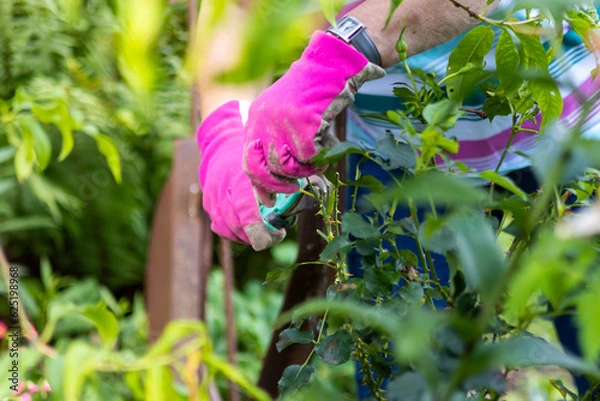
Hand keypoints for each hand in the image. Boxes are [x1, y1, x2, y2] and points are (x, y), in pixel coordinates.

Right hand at [197, 100, 284, 250]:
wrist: (221, 141)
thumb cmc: (252, 152)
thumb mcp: (267, 162)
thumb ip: (280, 180)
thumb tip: (310, 191)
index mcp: (239, 178)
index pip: (245, 212)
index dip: (259, 230)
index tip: (278, 234)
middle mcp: (222, 189)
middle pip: (235, 225)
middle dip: (257, 237)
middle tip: (275, 236)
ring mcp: (211, 196)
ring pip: (225, 228)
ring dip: (245, 238)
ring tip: (262, 236)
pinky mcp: (208, 201)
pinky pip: (217, 225)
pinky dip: (232, 234)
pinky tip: (247, 233)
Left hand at [243, 31, 384, 205]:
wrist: (330, 66)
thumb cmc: (311, 93)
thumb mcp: (283, 115)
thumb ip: (276, 141)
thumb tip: (278, 177)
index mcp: (255, 119)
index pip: (248, 161)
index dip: (258, 185)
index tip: (267, 201)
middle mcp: (263, 122)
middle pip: (264, 170)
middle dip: (279, 185)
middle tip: (294, 188)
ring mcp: (282, 124)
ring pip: (287, 167)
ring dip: (304, 169)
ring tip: (315, 159)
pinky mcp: (303, 126)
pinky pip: (309, 158)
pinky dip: (320, 159)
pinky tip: (326, 147)